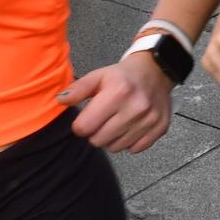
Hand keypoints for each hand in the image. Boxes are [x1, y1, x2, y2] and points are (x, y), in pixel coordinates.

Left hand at [58, 55, 172, 152]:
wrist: (157, 71)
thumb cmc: (123, 76)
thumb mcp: (98, 76)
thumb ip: (78, 89)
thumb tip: (60, 100)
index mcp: (117, 93)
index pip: (85, 127)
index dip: (81, 125)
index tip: (86, 118)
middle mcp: (135, 108)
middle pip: (99, 141)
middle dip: (96, 132)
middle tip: (102, 120)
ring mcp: (149, 120)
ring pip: (116, 147)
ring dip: (112, 138)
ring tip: (116, 122)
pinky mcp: (160, 128)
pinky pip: (135, 149)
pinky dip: (130, 141)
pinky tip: (130, 126)